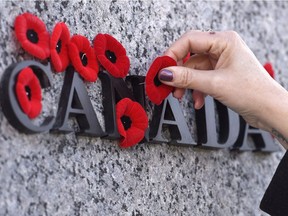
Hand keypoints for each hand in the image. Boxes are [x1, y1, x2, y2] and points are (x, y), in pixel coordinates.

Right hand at [158, 30, 287, 147]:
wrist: (269, 110)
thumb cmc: (253, 92)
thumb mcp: (215, 84)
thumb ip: (187, 78)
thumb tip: (165, 74)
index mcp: (224, 41)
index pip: (189, 40)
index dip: (172, 54)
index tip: (162, 69)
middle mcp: (222, 48)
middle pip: (190, 55)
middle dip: (178, 72)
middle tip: (168, 85)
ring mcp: (221, 61)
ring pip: (194, 69)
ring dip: (186, 84)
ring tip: (181, 96)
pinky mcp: (221, 73)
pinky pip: (201, 78)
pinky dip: (196, 90)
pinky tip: (198, 101)